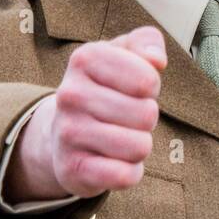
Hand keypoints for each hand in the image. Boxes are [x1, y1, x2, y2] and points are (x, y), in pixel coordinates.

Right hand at [5, 26, 165, 201]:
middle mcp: (70, 93)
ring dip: (139, 146)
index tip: (133, 89)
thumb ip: (147, 42)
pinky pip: (124, 175)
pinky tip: (113, 162)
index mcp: (85, 58)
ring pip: (139, 146)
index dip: (150, 87)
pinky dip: (129, 172)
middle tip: (126, 117)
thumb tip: (157, 61)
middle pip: (146, 114)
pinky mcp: (71, 168)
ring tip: (120, 138)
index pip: (148, 79)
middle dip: (145, 118)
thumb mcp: (124, 54)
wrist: (61, 132)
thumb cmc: (106, 88)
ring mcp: (68, 132)